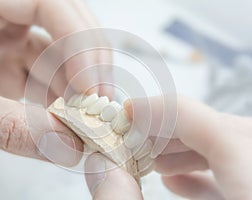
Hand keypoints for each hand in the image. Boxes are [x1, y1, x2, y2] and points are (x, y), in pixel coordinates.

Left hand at [0, 0, 109, 165]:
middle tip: (98, 104)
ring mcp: (2, 38)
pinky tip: (63, 122)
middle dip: (84, 65)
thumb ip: (7, 126)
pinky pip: (43, 77)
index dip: (77, 39)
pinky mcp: (5, 64)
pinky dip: (57, 101)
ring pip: (57, 56)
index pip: (46, 0)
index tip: (90, 85)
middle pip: (63, 25)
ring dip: (74, 89)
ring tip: (83, 121)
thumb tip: (65, 147)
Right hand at [85, 96, 251, 198]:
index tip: (128, 112)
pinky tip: (177, 178)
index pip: (215, 127)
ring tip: (152, 156)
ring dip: (190, 146)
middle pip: (227, 131)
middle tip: (135, 135)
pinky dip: (209, 168)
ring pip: (237, 147)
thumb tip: (98, 168)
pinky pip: (243, 171)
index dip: (163, 111)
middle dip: (174, 126)